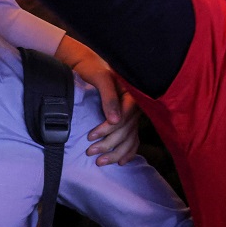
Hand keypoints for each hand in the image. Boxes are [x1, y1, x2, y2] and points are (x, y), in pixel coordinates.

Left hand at [57, 36, 142, 163]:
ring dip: (116, 153)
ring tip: (100, 162)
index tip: (91, 136)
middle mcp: (134, 107)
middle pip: (126, 131)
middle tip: (90, 151)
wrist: (90, 64)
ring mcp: (132, 115)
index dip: (108, 129)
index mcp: (131, 95)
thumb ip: (108, 97)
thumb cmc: (93, 69)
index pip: (124, 118)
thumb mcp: (100, 78)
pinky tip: (122, 161)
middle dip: (108, 144)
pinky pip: (133, 139)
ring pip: (130, 138)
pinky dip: (129, 151)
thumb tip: (114, 120)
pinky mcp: (128, 121)